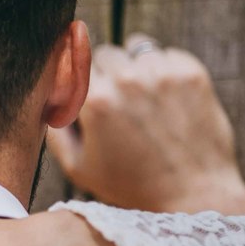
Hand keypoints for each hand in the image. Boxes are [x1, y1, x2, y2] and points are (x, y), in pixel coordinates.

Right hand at [47, 33, 244, 214]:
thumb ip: (55, 127)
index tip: (86, 88)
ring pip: (137, 49)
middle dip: (107, 73)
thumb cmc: (130, 186)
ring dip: (136, 68)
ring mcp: (163, 74)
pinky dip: (165, 70)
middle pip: (105, 52)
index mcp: (95, 101)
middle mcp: (127, 81)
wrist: (192, 196)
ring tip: (144, 101)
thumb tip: (52, 94)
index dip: (79, 79)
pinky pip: (167, 54)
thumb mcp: (77, 167)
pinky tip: (167, 100)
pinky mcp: (192, 74)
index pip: (75, 61)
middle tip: (119, 103)